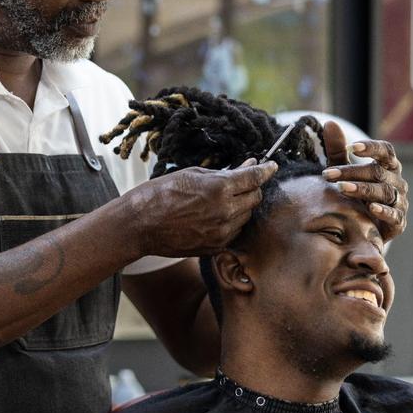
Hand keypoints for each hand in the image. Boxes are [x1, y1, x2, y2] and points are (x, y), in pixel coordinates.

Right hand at [128, 161, 277, 257]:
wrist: (141, 224)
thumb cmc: (161, 193)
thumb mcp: (193, 174)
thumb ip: (223, 173)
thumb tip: (246, 167)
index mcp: (220, 188)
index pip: (255, 178)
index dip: (266, 170)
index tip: (272, 166)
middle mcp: (226, 212)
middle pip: (255, 198)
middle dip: (252, 188)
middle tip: (242, 182)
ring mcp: (222, 232)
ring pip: (246, 217)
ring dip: (242, 207)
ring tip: (222, 200)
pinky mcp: (215, 246)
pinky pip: (235, 233)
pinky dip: (232, 223)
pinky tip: (217, 216)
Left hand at [322, 120, 407, 240]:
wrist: (365, 229)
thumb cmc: (357, 194)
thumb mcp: (345, 171)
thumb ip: (338, 150)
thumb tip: (329, 122)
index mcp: (388, 166)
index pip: (386, 151)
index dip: (371, 148)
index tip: (352, 148)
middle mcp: (397, 182)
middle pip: (378, 172)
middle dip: (352, 172)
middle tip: (328, 174)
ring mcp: (400, 202)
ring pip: (384, 192)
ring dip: (363, 189)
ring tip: (342, 188)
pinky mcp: (399, 222)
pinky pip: (394, 215)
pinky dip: (384, 211)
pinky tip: (370, 209)